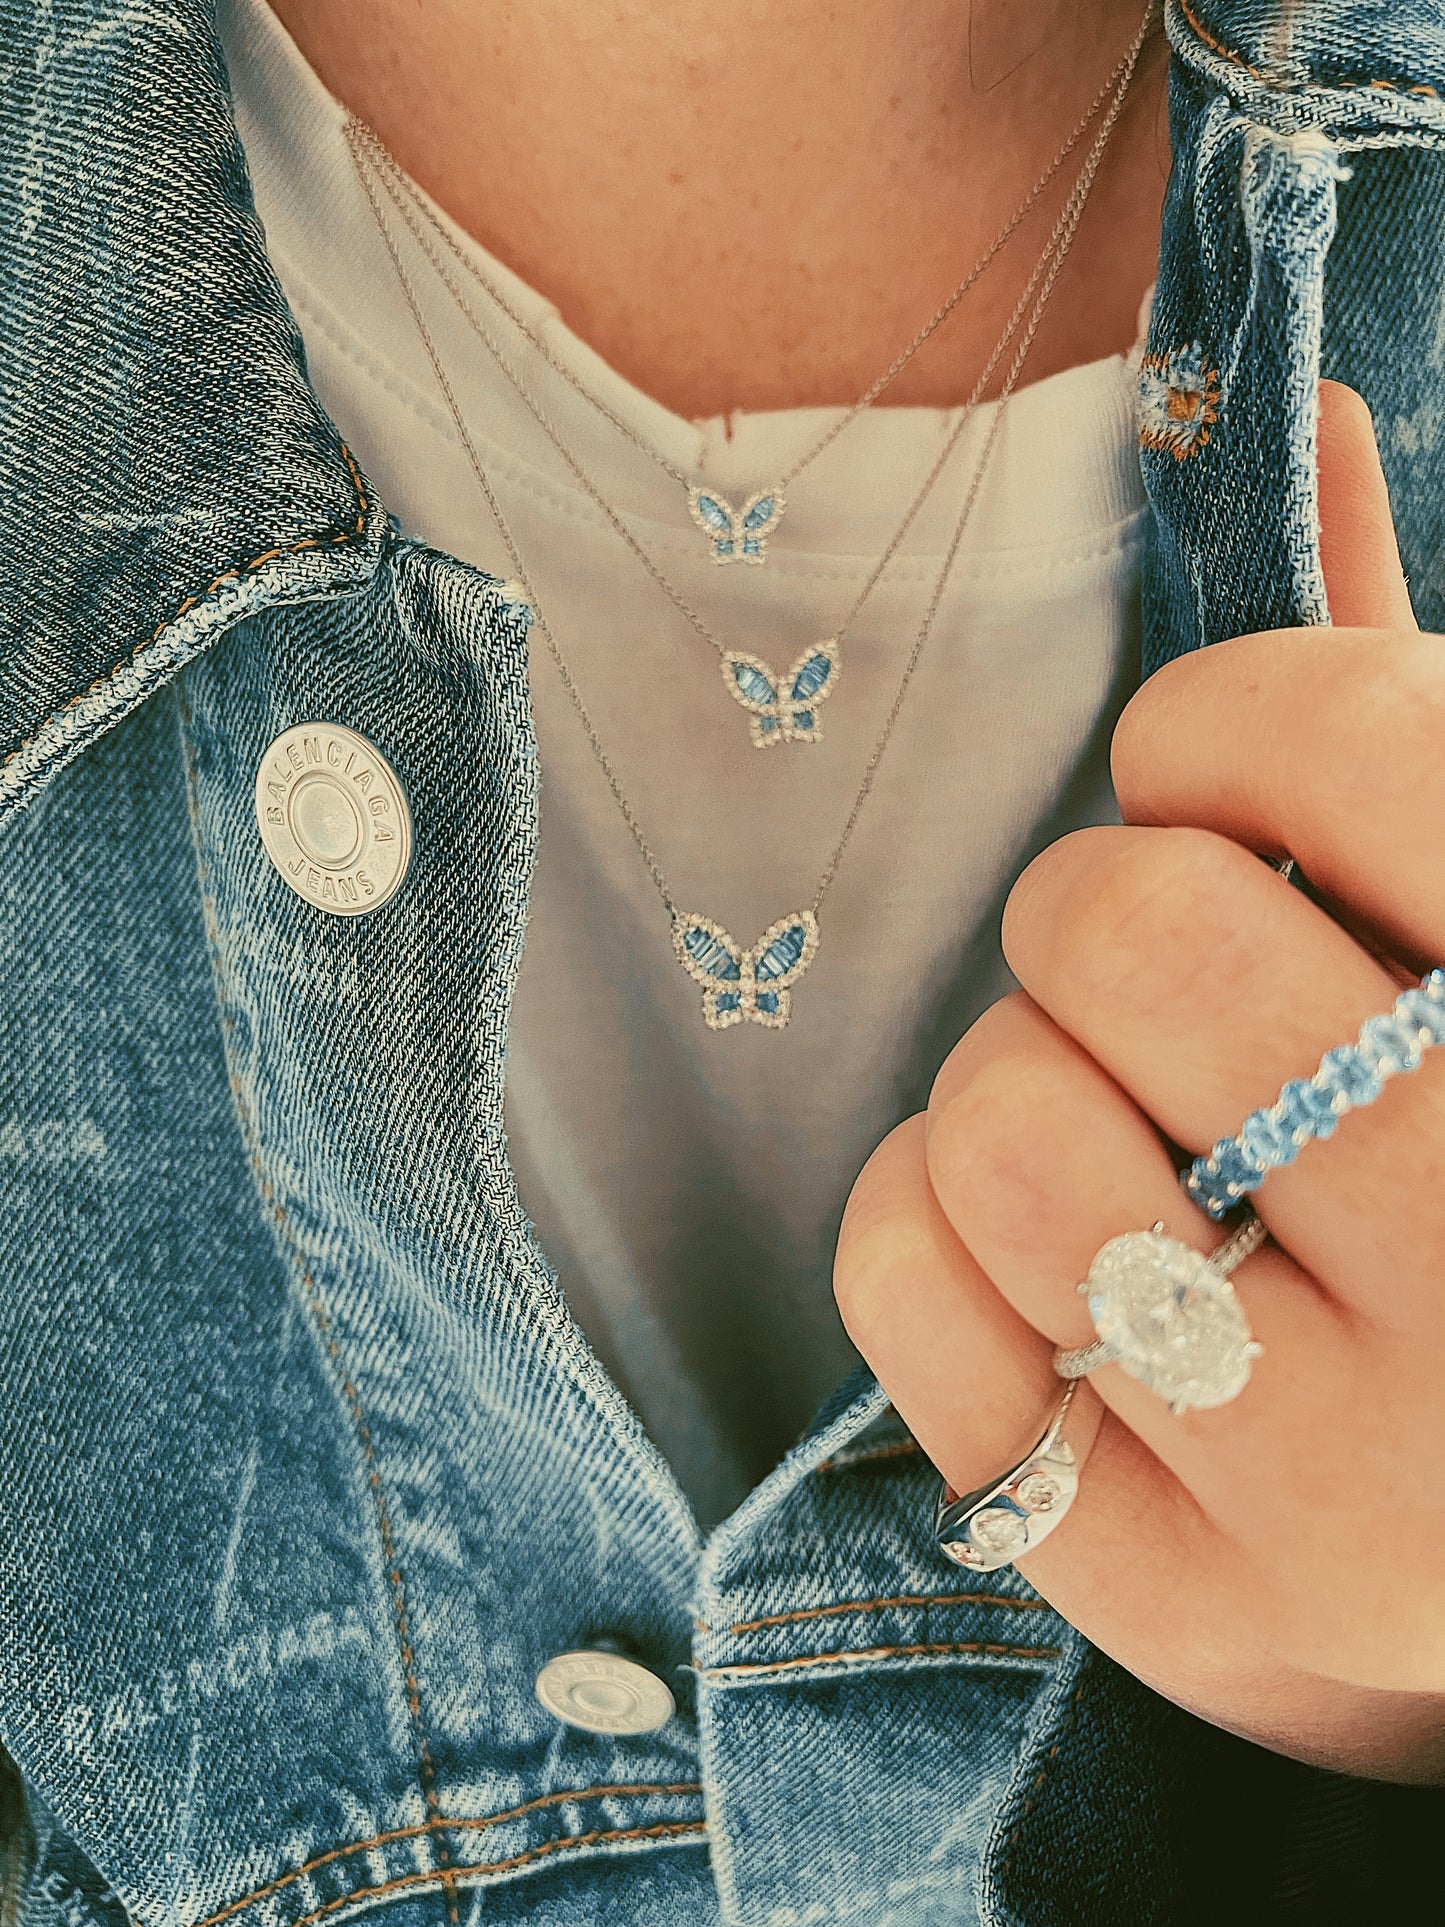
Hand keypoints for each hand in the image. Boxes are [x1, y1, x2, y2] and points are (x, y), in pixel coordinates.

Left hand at [834, 381, 1444, 1783]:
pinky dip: (918, 1217)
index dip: (1215, 718)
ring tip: (1115, 1125)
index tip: (1201, 776)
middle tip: (1144, 963)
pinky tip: (1039, 1245)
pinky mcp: (1179, 1593)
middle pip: (1127, 927)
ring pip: (998, 1120)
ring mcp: (1354, 1473)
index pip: (1341, 734)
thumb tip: (1294, 400)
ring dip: (1009, 1074)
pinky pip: (910, 1285)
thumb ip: (1398, 697)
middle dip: (1092, 903)